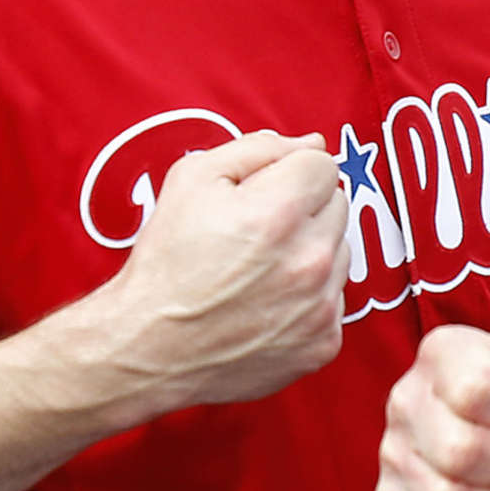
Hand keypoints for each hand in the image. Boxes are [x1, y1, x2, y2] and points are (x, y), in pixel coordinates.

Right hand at [99, 131, 348, 414]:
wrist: (149, 347)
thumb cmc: (166, 261)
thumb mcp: (192, 180)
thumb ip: (258, 148)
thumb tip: (312, 143)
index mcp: (279, 213)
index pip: (324, 165)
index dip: (288, 173)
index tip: (261, 195)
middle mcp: (309, 260)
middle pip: (337, 206)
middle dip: (302, 210)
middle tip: (254, 234)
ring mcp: (321, 306)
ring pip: (340, 252)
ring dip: (309, 252)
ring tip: (258, 270)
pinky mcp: (324, 342)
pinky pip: (334, 298)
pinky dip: (309, 297)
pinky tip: (267, 304)